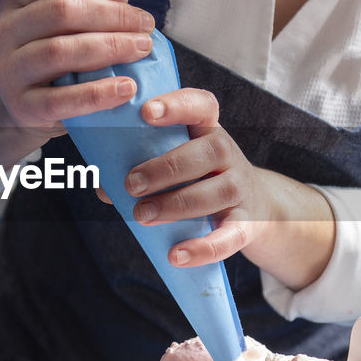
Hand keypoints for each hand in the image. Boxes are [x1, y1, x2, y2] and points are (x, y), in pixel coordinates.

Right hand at [0, 0, 154, 147]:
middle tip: (145, 27)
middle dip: (112, 16)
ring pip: (59, 51)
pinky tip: (128, 88)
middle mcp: (2, 30)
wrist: (30, 104)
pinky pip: (60, 101)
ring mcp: (8, 70)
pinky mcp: (22, 107)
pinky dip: (98, 94)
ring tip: (142, 49)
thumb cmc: (57, 47)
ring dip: (110, 48)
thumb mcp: (69, 9)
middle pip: (61, 11)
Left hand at [101, 88, 335, 288]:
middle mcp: (228, 154)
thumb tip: (104, 187)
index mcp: (207, 130)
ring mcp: (240, 188)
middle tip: (131, 184)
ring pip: (215, 192)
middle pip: (207, 152)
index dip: (176, 104)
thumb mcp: (178, 163)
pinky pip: (229, 236)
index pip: (201, 105)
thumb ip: (143, 167)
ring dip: (176, 204)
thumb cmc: (199, 179)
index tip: (146, 112)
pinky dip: (203, 248)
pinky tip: (176, 255)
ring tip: (142, 215)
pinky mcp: (248, 223)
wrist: (256, 207)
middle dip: (165, 168)